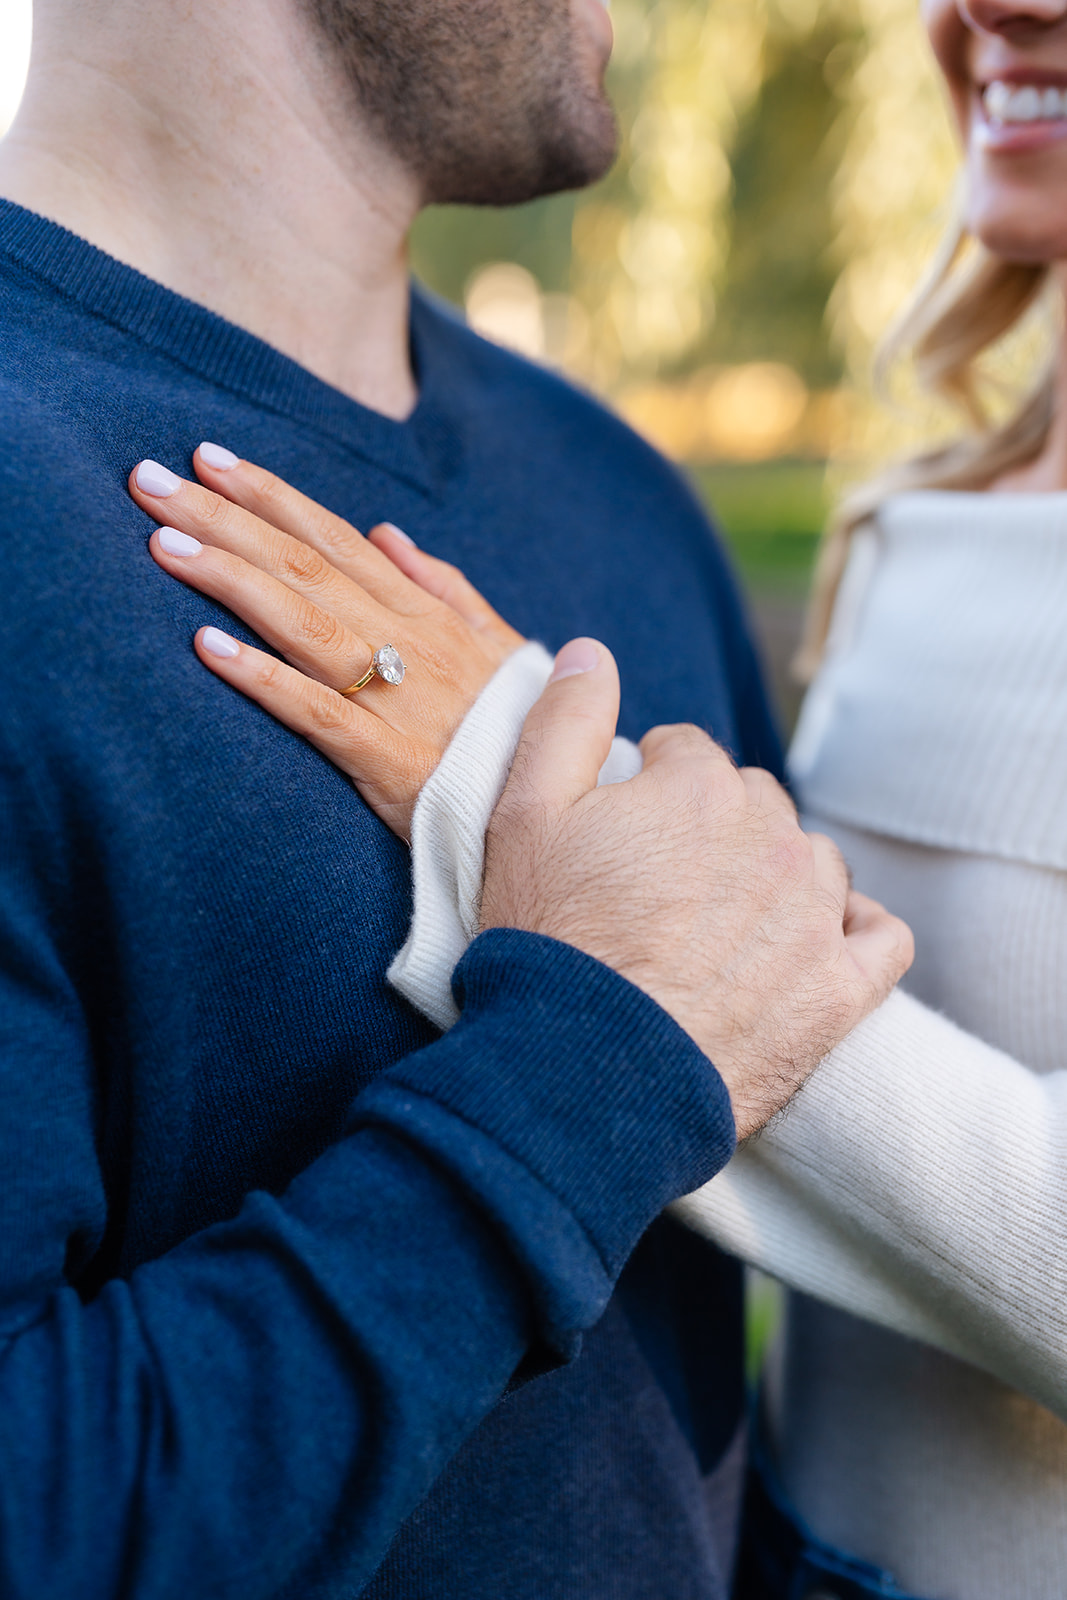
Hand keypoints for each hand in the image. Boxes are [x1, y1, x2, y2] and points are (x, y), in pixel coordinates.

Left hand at [132, 448, 524, 836]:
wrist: (561, 815)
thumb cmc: (520, 733)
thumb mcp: (499, 649)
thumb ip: (444, 589)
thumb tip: (387, 534)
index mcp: (429, 617)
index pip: (338, 540)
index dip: (273, 496)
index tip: (210, 458)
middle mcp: (412, 645)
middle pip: (305, 567)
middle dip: (225, 517)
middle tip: (149, 479)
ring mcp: (401, 702)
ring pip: (305, 624)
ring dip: (231, 578)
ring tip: (164, 543)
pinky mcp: (390, 764)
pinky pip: (318, 715)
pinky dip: (263, 679)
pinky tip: (206, 650)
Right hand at [481, 641, 914, 1138]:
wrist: (586, 1075)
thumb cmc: (548, 945)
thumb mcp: (522, 816)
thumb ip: (563, 720)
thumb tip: (591, 649)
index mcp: (699, 788)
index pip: (686, 754)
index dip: (648, 788)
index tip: (623, 833)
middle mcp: (772, 838)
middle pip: (753, 804)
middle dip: (714, 828)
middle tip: (662, 887)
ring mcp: (814, 916)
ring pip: (814, 862)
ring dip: (779, 875)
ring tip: (725, 924)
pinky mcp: (840, 991)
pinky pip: (882, 937)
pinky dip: (857, 932)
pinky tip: (819, 944)